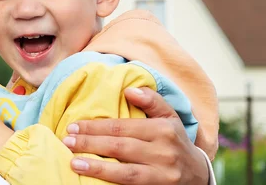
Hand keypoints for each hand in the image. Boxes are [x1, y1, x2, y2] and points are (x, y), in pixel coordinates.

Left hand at [63, 87, 209, 184]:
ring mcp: (162, 175)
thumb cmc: (175, 141)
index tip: (73, 125)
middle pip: (119, 148)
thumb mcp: (169, 117)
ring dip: (96, 168)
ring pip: (125, 172)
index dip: (95, 127)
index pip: (121, 128)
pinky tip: (92, 179)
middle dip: (90, 144)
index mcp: (162, 129)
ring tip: (73, 162)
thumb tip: (129, 89)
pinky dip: (110, 183)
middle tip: (66, 141)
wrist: (198, 175)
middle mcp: (163, 152)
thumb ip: (151, 101)